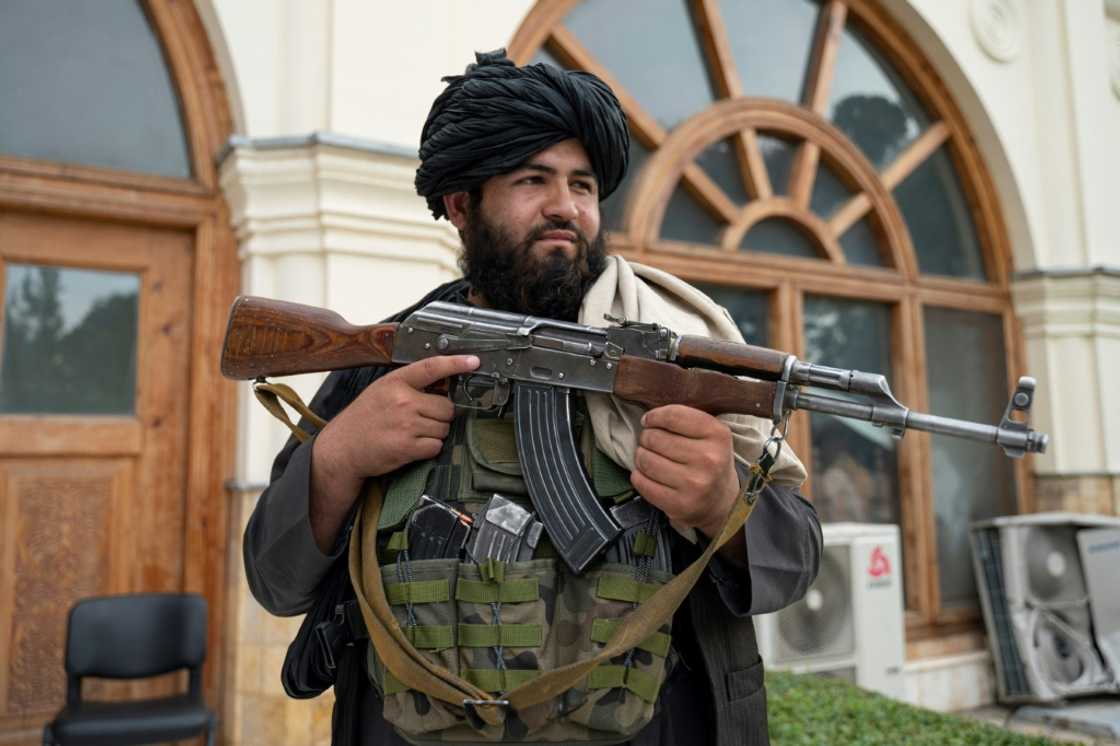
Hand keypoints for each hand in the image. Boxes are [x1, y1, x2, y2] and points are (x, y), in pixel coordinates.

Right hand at [314, 354, 479, 485]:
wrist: (342, 449)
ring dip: (435, 433)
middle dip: (441, 416)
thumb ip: (408, 386)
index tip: (473, 361)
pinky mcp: (407, 447)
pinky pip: (436, 446)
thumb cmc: (363, 420)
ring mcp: (406, 424)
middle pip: (447, 407)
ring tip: (413, 433)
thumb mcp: (381, 391)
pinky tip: (412, 446)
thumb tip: (442, 385)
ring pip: (444, 428)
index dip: (455, 363)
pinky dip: (429, 449)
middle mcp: (402, 401)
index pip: (431, 367)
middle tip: (422, 420)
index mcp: (395, 382)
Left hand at [630, 404, 739, 539]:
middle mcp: (709, 460)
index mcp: (718, 435)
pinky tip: (647, 474)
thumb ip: (684, 418)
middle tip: (651, 442)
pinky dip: (638, 476)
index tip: (649, 421)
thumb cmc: (709, 459)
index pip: (673, 416)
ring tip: (648, 457)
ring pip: (645, 460)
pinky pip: (642, 482)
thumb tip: (648, 418)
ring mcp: (695, 485)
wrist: (720, 501)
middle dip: (647, 438)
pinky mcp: (679, 505)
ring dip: (641, 456)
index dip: (654, 416)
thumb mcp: (710, 432)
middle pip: (655, 438)